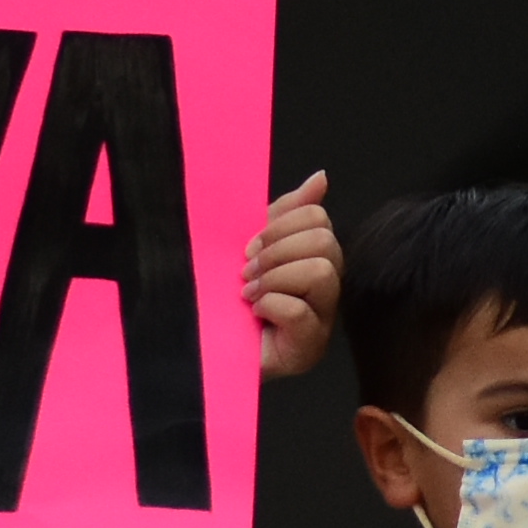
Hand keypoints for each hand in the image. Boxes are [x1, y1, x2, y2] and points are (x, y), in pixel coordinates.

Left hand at [241, 172, 339, 379]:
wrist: (201, 344)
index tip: (250, 247)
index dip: (281, 226)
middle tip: (249, 271)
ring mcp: (322, 321)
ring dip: (276, 279)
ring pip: (321, 273)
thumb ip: (285, 212)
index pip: (318, 219)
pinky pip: (300, 311)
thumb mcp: (253, 246)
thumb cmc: (225, 297)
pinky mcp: (308, 349)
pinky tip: (255, 314)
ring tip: (251, 294)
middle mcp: (326, 289)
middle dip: (278, 253)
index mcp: (313, 257)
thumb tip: (321, 178)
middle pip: (325, 244)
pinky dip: (271, 306)